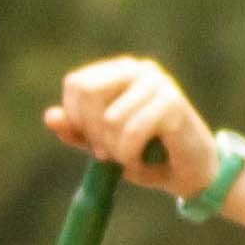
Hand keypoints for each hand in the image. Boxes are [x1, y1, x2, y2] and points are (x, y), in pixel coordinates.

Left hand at [46, 56, 215, 196]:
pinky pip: (131, 132)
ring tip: (133, 158)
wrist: (194, 175)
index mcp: (121, 71)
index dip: (77, 119)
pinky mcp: (173, 103)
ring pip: (110, 119)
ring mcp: (158, 83)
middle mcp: (140, 69)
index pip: (76, 84)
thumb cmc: (149, 156)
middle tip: (108, 154)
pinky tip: (145, 160)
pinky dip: (131, 156)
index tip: (94, 143)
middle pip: (88, 92)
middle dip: (93, 132)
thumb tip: (50, 118)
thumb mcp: (106, 145)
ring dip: (116, 150)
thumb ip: (79, 131)